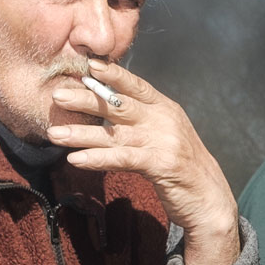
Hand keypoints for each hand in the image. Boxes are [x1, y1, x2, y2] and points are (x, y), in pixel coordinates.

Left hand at [47, 58, 239, 264]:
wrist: (209, 199)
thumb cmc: (182, 167)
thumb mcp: (166, 135)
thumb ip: (142, 120)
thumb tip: (109, 108)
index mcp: (165, 108)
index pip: (136, 85)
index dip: (113, 74)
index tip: (88, 65)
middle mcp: (164, 120)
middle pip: (119, 105)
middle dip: (86, 99)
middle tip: (57, 95)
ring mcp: (163, 142)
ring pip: (115, 134)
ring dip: (82, 134)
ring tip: (55, 134)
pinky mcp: (160, 165)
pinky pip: (122, 159)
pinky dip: (98, 159)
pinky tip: (76, 160)